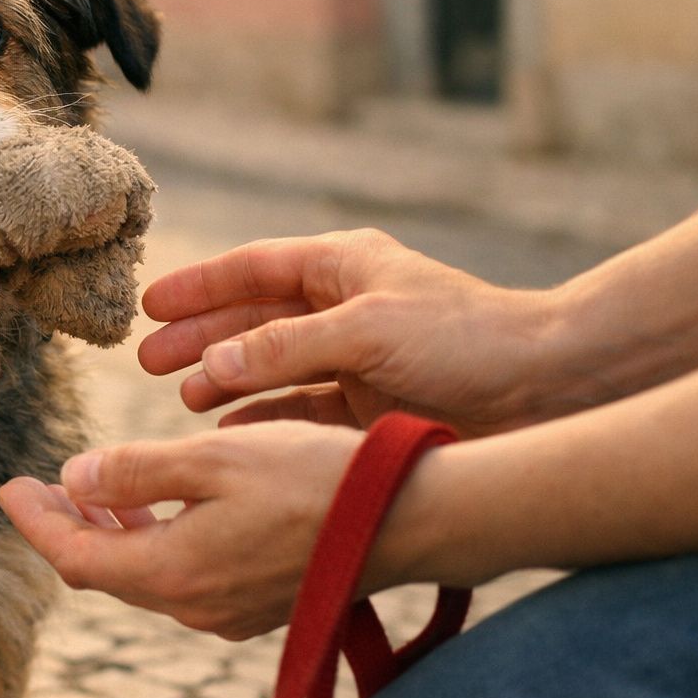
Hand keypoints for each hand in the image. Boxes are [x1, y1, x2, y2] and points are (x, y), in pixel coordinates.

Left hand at [0, 422, 364, 639]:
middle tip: (39, 487)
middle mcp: (193, 605)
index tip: (8, 488)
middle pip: (103, 571)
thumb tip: (74, 478)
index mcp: (173, 572)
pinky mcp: (256, 602)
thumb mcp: (212, 459)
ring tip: (92, 489)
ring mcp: (226, 611)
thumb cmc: (313, 479)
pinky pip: (180, 576)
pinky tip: (157, 506)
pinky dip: (152, 540)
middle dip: (66, 527)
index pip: (74, 556)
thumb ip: (136, 472)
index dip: (36, 522)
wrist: (406, 519)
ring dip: (111, 531)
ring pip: (142, 574)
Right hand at [137, 229, 564, 436]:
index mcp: (344, 266)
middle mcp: (343, 307)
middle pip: (253, 319)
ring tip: (184, 401)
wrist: (548, 389)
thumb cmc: (465, 340)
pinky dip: (264, 417)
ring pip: (272, 366)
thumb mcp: (366, 331)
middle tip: (148, 361)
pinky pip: (299, 408)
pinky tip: (230, 431)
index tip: (149, 306)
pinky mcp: (368, 405)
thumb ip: (284, 348)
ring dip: (227, 381)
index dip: (199, 287)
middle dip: (201, 338)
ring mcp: (355, 358)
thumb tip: (211, 367)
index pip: (253, 269)